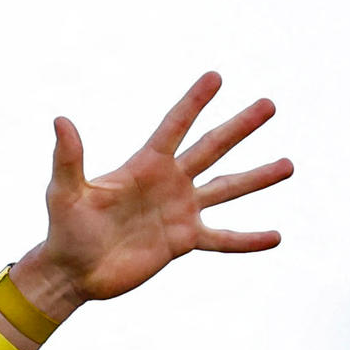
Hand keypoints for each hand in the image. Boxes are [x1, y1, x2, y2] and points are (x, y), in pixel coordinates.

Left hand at [9, 72, 290, 327]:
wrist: (72, 273)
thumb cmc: (65, 229)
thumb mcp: (64, 193)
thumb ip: (68, 158)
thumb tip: (61, 120)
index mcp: (145, 166)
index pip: (175, 126)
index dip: (194, 102)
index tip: (216, 76)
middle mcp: (169, 183)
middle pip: (212, 148)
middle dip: (240, 127)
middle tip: (269, 104)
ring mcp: (180, 212)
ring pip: (227, 189)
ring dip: (257, 178)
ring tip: (288, 165)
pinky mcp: (184, 242)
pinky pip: (223, 240)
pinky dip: (248, 240)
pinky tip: (276, 237)